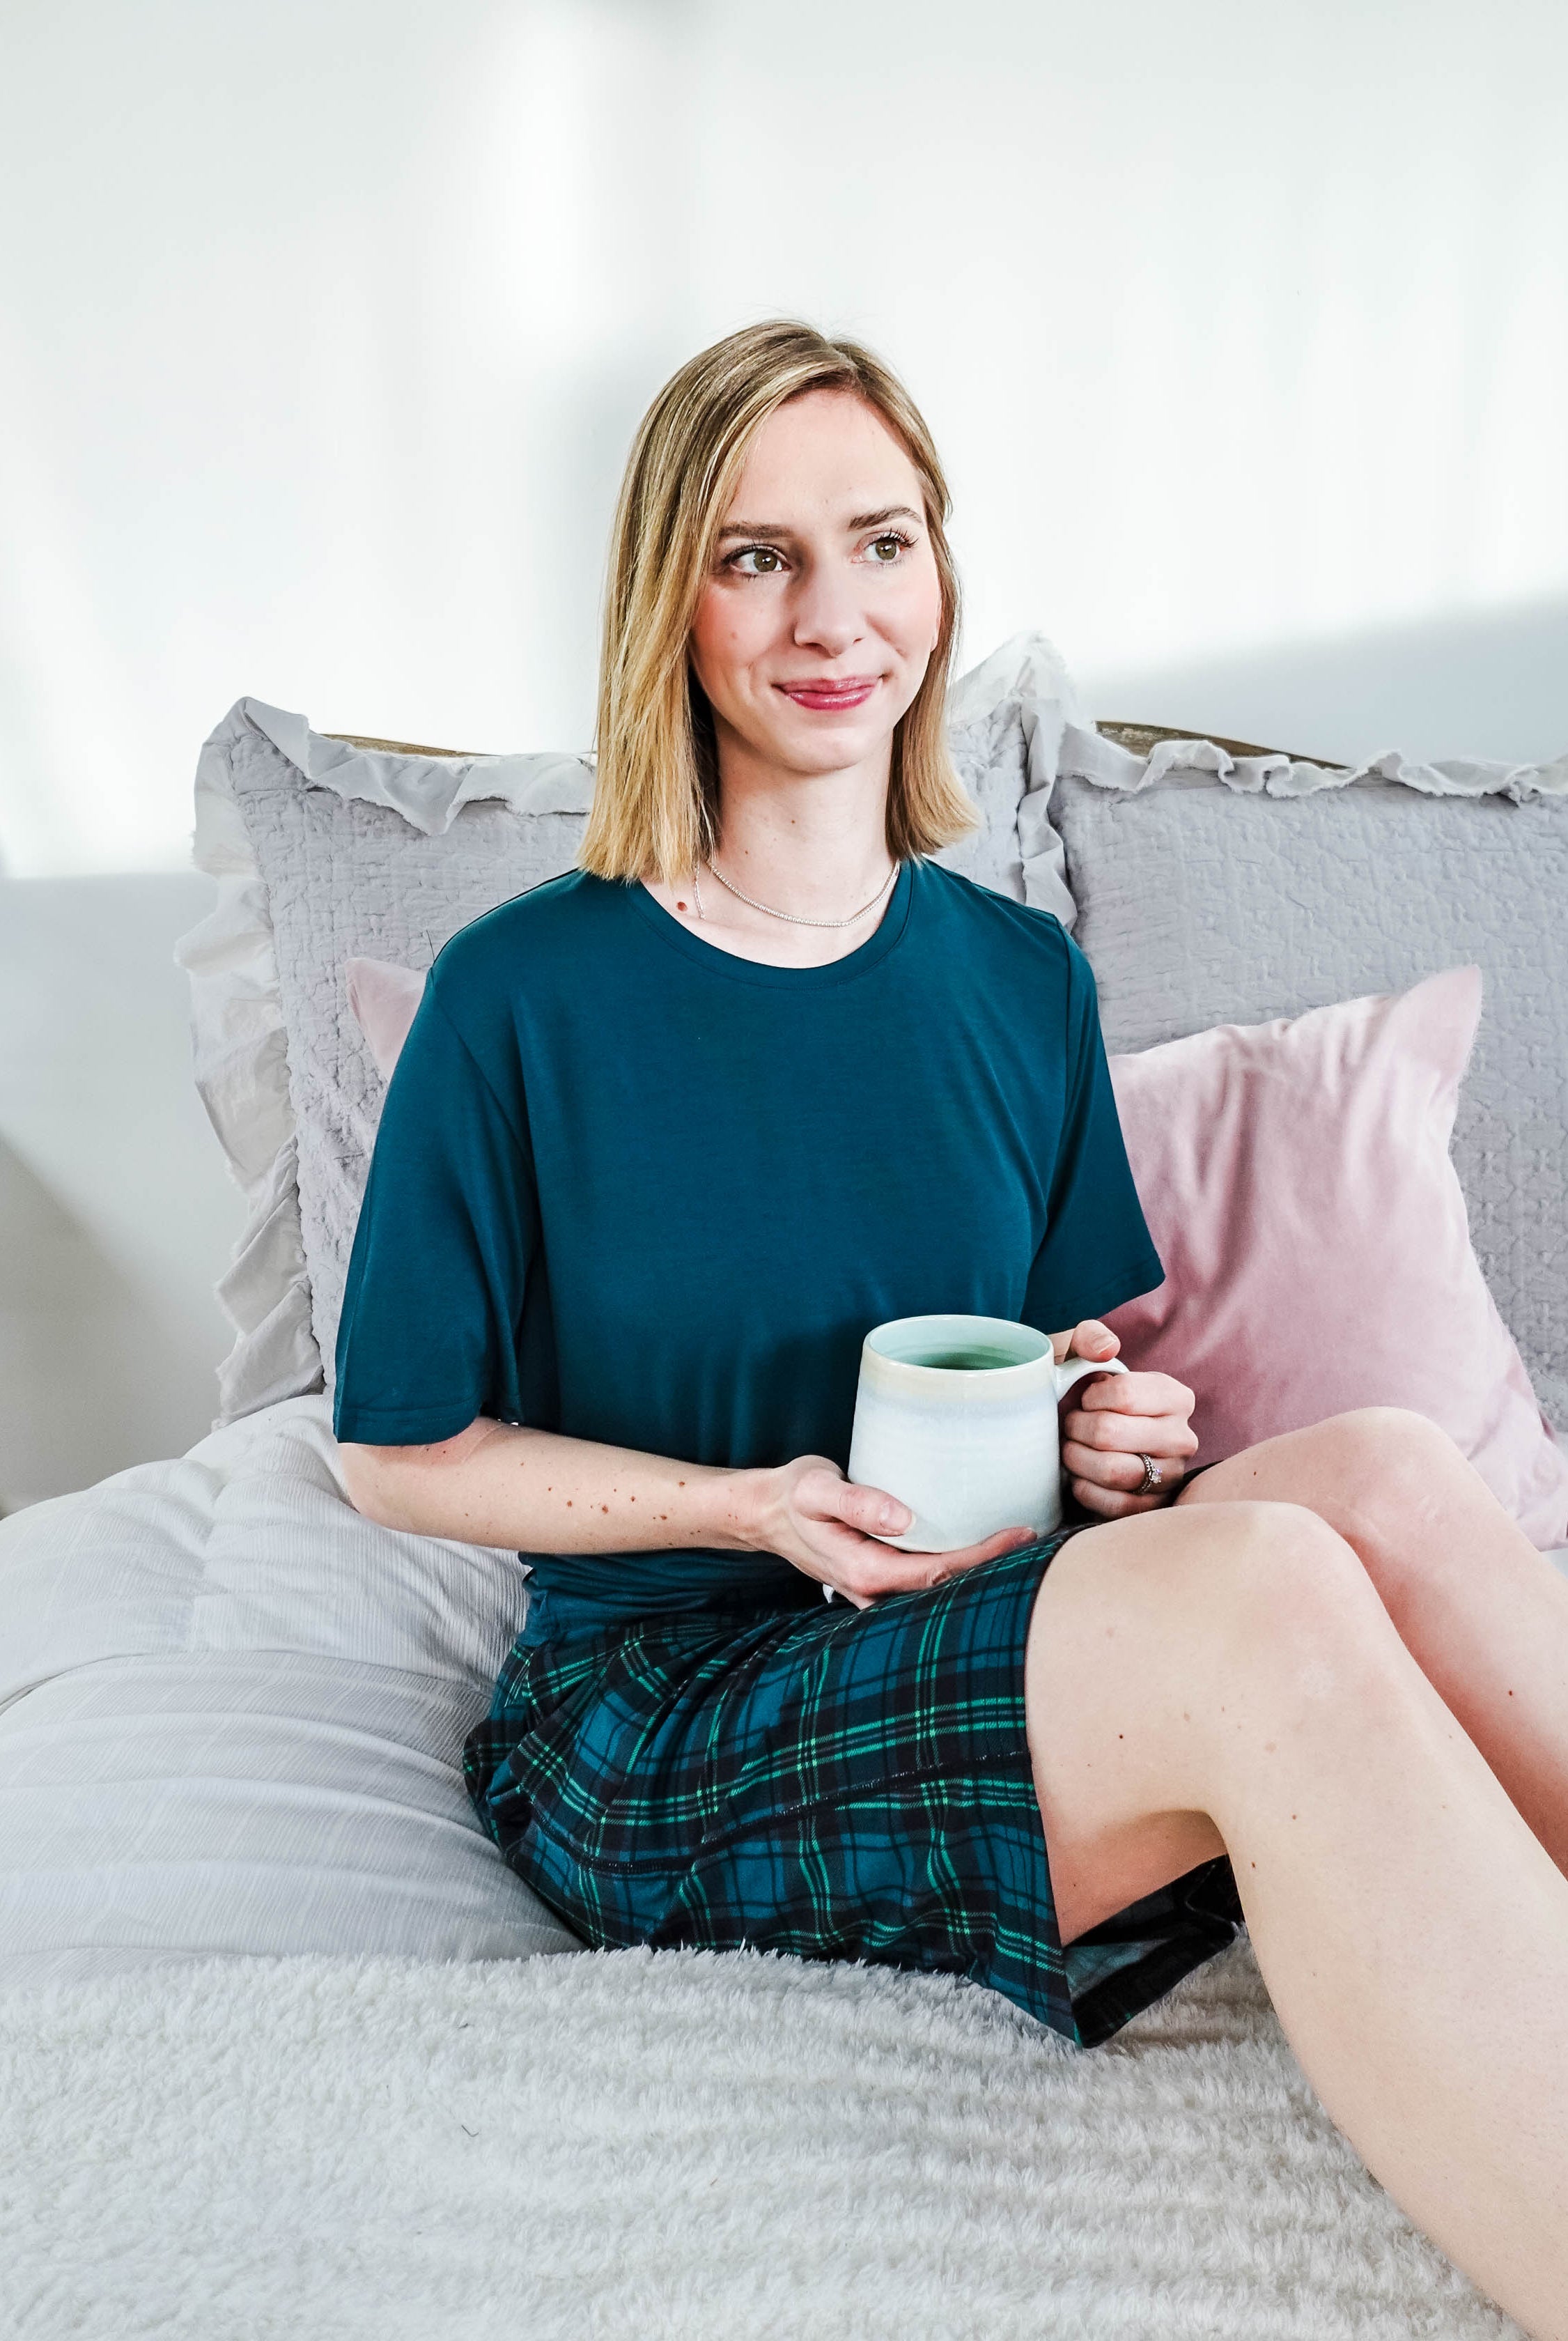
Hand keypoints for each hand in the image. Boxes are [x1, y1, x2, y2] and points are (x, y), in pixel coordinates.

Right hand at [737, 1454, 1036, 1609]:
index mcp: (866, 1573)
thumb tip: (902, 1517)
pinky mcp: (886, 1576)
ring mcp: (882, 1590)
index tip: (1020, 1534)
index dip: (983, 1559)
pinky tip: (986, 1547)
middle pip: (950, 1589)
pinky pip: (931, 1579)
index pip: (939, 1574)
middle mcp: (877, 1592)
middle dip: (997, 1570)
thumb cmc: (792, 1497)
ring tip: (1028, 1544)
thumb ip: (854, 1501)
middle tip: (1043, 1538)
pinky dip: (963, 1566)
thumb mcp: (814, 1490)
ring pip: (943, 1590)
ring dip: (983, 1571)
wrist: (767, 1513)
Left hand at [1054, 1320, 1196, 1518]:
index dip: (1090, 1397)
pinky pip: (1115, 1506)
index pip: (1125, 1395)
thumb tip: (1107, 1349)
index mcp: (1175, 1396)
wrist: (1074, 1432)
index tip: (1084, 1398)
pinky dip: (1086, 1490)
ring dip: (1078, 1459)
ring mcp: (1172, 1476)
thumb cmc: (1081, 1391)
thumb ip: (1090, 1336)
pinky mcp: (1153, 1507)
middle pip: (1111, 1433)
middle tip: (1070, 1426)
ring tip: (1071, 1449)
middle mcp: (1183, 1437)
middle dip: (1076, 1428)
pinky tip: (1079, 1477)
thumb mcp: (1080, 1354)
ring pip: (1113, 1471)